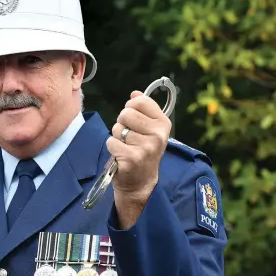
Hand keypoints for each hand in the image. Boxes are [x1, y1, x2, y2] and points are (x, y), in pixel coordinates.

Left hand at [107, 91, 170, 225]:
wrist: (141, 182)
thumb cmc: (143, 152)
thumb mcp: (149, 130)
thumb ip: (143, 110)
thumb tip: (135, 93)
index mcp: (163, 124)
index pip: (140, 101)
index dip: (131, 107)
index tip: (134, 119)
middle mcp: (158, 135)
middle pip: (126, 113)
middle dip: (122, 123)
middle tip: (129, 137)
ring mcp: (146, 147)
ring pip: (117, 129)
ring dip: (117, 137)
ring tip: (127, 147)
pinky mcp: (132, 158)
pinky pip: (111, 142)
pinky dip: (112, 148)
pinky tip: (121, 156)